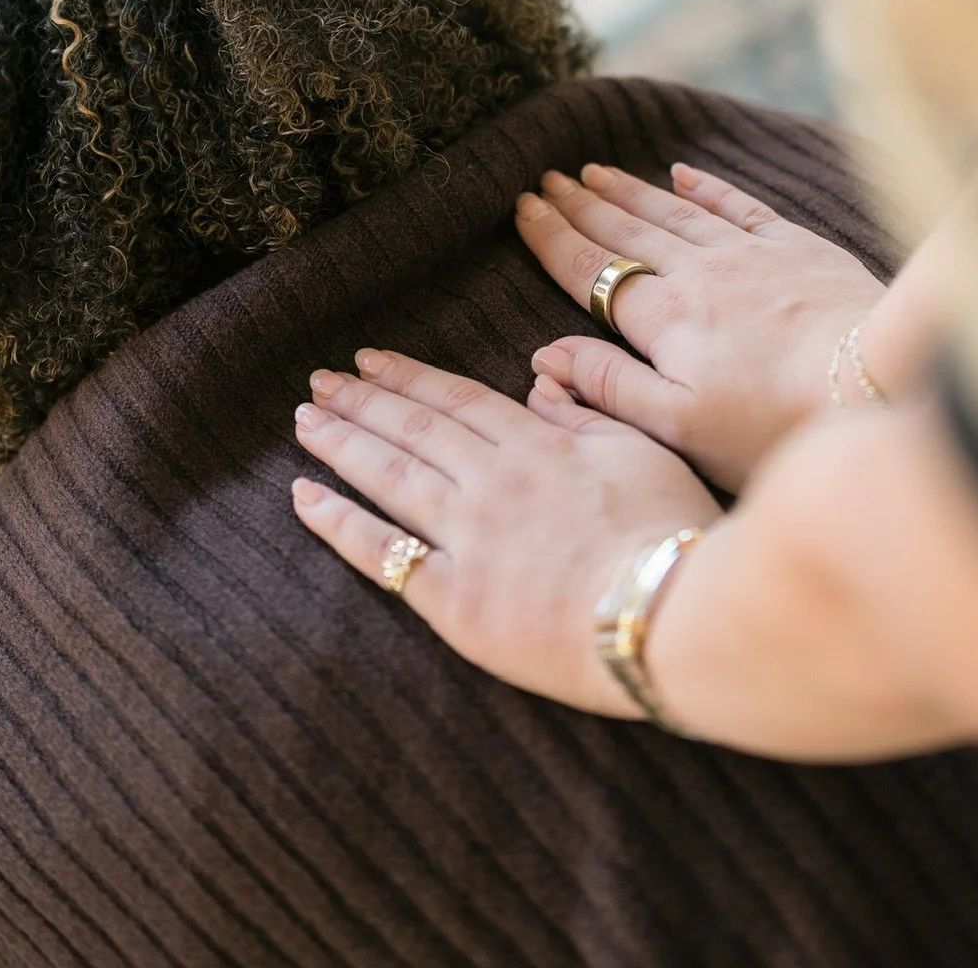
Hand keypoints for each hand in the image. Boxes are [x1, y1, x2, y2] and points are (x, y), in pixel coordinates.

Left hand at [291, 348, 719, 714]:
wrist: (670, 616)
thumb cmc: (673, 534)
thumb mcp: (641, 449)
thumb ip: (584, 412)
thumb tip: (540, 381)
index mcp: (536, 446)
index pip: (456, 400)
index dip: (408, 377)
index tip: (370, 359)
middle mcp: (490, 483)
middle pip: (412, 431)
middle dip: (362, 401)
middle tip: (319, 380)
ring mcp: (467, 541)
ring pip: (390, 478)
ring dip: (342, 445)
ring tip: (305, 421)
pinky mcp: (455, 603)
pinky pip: (384, 556)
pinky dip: (340, 524)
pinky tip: (306, 499)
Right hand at [516, 163, 885, 487]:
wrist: (877, 383)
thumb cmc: (775, 425)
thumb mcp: (680, 427)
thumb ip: (609, 387)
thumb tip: (546, 355)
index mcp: (663, 321)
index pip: (590, 271)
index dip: (551, 238)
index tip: (522, 208)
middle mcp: (697, 274)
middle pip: (625, 232)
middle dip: (580, 205)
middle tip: (546, 180)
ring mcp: (748, 255)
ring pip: (673, 211)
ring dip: (629, 191)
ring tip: (594, 171)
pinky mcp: (797, 248)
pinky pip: (738, 205)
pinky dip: (706, 186)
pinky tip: (683, 172)